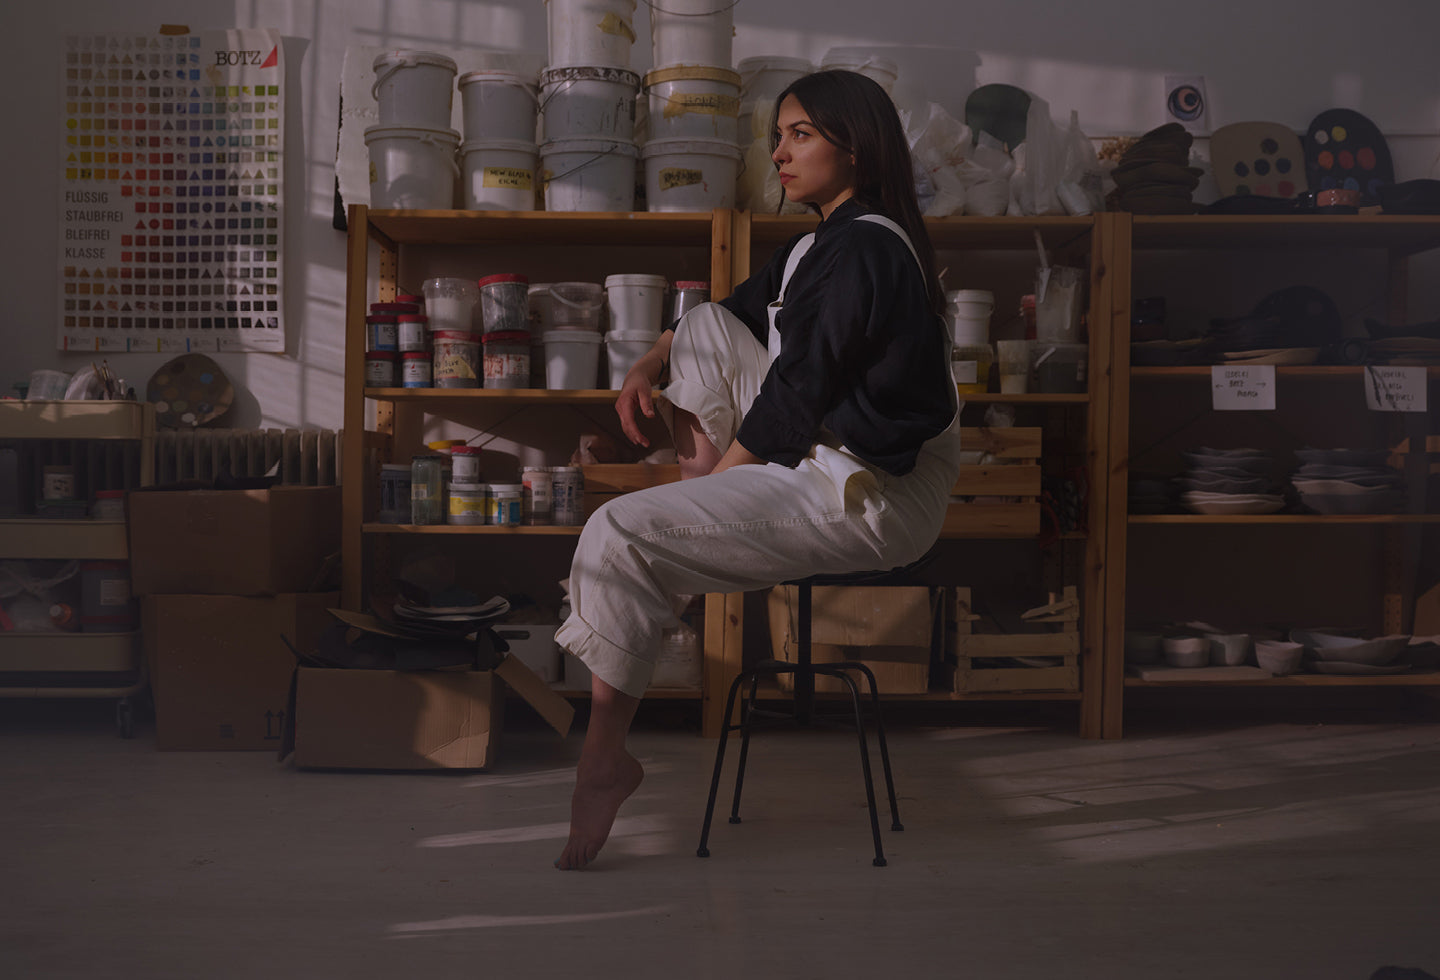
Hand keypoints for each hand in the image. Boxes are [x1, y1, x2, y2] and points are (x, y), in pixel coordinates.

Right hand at [614, 333, 673, 447]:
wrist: (635, 377)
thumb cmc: (640, 382)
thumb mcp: (645, 391)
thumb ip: (646, 404)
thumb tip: (650, 416)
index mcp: (624, 402)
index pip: (628, 421)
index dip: (634, 432)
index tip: (641, 440)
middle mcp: (620, 408)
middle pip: (626, 426)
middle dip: (635, 436)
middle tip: (646, 444)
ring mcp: (621, 410)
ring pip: (625, 426)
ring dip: (633, 435)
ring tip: (643, 443)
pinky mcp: (624, 412)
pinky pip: (626, 424)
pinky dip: (631, 431)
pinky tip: (637, 437)